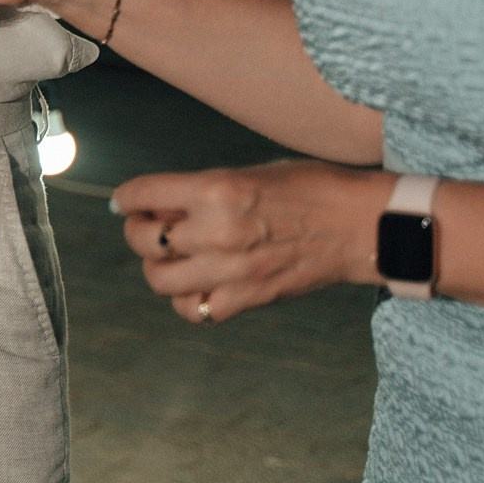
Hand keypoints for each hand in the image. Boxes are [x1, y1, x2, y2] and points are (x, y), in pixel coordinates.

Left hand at [111, 160, 389, 324]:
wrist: (359, 225)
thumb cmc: (308, 187)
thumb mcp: (248, 172)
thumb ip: (201, 190)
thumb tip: (158, 203)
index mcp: (216, 188)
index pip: (143, 194)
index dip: (126, 198)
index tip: (124, 202)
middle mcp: (217, 230)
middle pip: (145, 241)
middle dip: (138, 232)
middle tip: (148, 226)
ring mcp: (232, 270)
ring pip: (161, 280)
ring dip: (158, 268)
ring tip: (171, 257)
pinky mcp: (250, 298)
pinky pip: (197, 310)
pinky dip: (188, 300)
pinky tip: (198, 284)